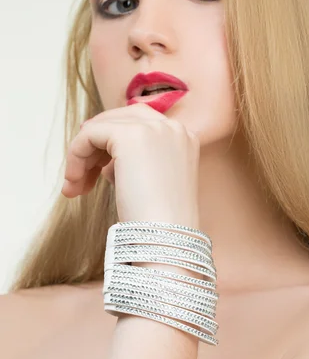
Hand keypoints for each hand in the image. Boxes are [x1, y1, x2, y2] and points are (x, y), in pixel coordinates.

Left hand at [61, 104, 199, 226]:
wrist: (167, 239)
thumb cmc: (160, 224)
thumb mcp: (154, 185)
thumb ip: (136, 164)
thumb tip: (103, 161)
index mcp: (184, 138)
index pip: (140, 124)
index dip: (112, 142)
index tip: (94, 170)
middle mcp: (172, 127)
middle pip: (120, 119)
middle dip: (95, 146)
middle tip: (78, 179)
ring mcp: (153, 128)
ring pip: (102, 126)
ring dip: (82, 155)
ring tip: (74, 187)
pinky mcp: (129, 136)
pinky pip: (89, 134)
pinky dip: (76, 155)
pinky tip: (75, 182)